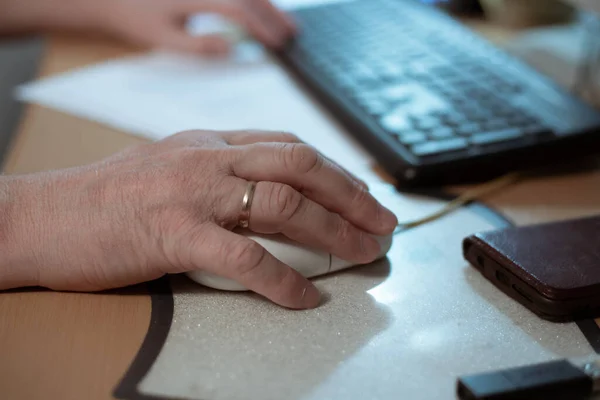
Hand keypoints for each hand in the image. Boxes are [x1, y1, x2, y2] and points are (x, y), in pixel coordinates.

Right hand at [2, 131, 396, 308]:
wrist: (42, 215)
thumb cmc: (104, 198)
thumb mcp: (168, 168)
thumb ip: (216, 174)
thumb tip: (261, 194)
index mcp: (208, 143)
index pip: (288, 145)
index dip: (334, 168)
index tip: (362, 192)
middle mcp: (207, 159)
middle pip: (300, 165)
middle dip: (351, 194)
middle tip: (384, 222)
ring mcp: (192, 193)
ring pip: (283, 204)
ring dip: (333, 231)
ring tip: (362, 253)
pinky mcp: (173, 233)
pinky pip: (245, 257)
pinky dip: (283, 280)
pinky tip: (304, 298)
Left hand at [105, 0, 295, 53]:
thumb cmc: (134, 16)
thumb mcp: (164, 38)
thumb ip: (199, 45)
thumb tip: (233, 47)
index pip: (238, 9)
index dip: (261, 27)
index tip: (276, 45)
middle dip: (273, 13)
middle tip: (292, 34)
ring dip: (267, 4)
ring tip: (286, 22)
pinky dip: (251, 1)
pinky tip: (262, 9)